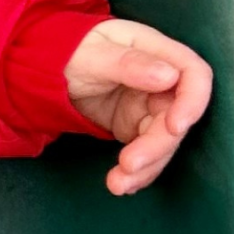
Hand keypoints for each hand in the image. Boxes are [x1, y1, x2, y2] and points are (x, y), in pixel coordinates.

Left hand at [66, 18, 213, 194]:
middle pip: (176, 116)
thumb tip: (169, 76)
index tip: (175, 127)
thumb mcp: (89, 54)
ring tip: (118, 184)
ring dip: (146, 166)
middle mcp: (159, 79)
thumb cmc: (65, 50)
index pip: (193, 73)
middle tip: (129, 165)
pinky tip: (122, 184)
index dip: (192, 101)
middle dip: (157, 146)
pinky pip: (146, 150)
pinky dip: (138, 170)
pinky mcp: (135, 124)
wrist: (40, 68)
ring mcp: (148, 103)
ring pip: (163, 139)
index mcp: (153, 50)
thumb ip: (127, 63)